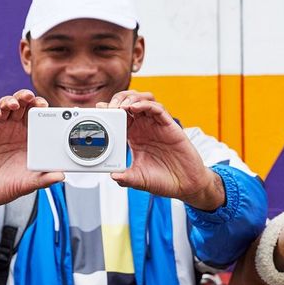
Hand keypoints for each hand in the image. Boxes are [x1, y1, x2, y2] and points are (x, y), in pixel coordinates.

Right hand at [0, 90, 63, 215]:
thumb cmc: (5, 186)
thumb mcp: (26, 184)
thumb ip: (43, 179)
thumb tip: (61, 176)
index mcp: (29, 139)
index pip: (39, 117)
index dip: (43, 110)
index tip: (49, 109)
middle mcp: (15, 129)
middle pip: (24, 106)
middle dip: (29, 99)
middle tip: (33, 99)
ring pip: (6, 104)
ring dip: (12, 100)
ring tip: (15, 104)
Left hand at [100, 92, 223, 209]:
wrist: (185, 185)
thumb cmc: (163, 180)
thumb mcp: (139, 179)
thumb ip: (125, 178)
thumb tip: (112, 176)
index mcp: (134, 137)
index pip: (119, 117)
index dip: (109, 111)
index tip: (98, 109)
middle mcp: (144, 128)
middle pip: (129, 103)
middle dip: (117, 100)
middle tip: (109, 107)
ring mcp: (156, 125)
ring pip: (143, 100)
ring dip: (131, 99)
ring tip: (121, 106)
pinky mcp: (169, 126)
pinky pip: (157, 108)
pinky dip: (145, 105)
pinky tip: (135, 108)